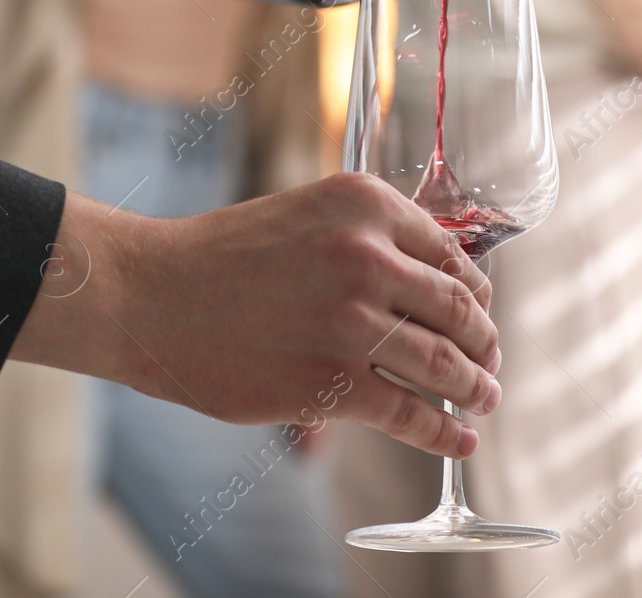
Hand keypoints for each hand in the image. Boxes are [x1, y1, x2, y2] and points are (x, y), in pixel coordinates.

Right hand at [11, 174, 502, 457]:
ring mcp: (352, 321)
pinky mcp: (332, 381)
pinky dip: (445, 430)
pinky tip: (458, 437)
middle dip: (485, 343)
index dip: (477, 294)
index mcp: (364, 204)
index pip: (453, 255)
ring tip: (483, 401)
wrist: (152, 296)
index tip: (481, 315)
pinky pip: (412, 412)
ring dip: (476, 388)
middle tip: (489, 363)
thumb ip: (368, 240)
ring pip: (447, 363)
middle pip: (461, 309)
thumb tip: (435, 284)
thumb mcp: (306, 218)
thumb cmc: (222, 259)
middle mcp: (367, 255)